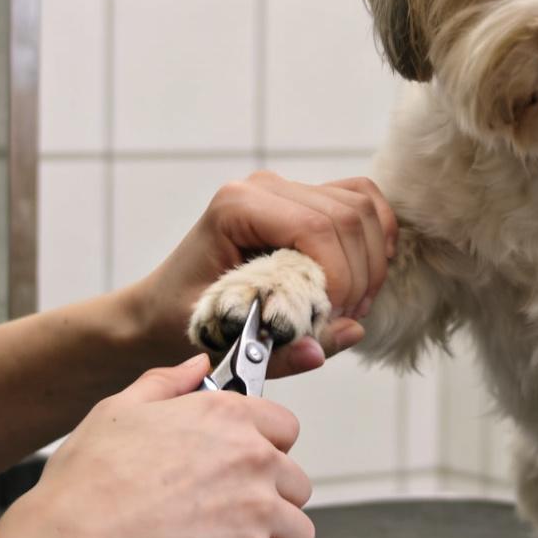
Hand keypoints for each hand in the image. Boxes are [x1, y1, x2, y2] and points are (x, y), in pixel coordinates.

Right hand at [6, 355, 315, 537]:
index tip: (249, 469)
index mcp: (225, 416)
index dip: (268, 451)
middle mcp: (251, 459)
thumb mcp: (118, 410)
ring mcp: (256, 512)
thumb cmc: (87, 482)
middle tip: (236, 519)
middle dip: (273, 503)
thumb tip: (196, 364)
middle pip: (296, 483)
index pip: (285, 428)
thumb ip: (166, 382)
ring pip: (298, 534)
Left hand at [130, 171, 398, 373]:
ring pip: (362, 208)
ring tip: (348, 306)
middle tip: (342, 319)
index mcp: (236, 207)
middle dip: (358, 276)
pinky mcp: (305, 198)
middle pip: (347, 217)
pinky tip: (362, 276)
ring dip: (370, 262)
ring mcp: (285, 188)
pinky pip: (362, 200)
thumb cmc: (182, 321)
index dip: (340, 277)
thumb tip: (349, 335)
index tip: (331, 318)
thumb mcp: (224, 343)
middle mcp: (262, 187)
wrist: (161, 307)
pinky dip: (376, 237)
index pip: (317, 228)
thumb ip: (284, 350)